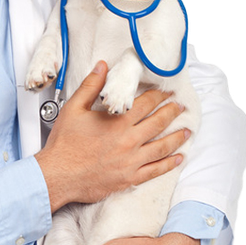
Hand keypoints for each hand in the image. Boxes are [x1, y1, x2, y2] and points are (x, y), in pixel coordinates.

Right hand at [35, 61, 189, 211]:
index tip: (166, 91)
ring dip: (177, 137)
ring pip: (162, 147)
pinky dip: (169, 164)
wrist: (58, 175)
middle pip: (158, 123)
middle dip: (172, 112)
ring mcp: (131, 161)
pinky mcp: (129, 178)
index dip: (158, 96)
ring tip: (187, 130)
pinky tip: (178, 159)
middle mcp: (129, 140)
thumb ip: (91, 86)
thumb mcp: (74, 108)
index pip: (146, 104)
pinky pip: (155, 170)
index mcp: (118, 122)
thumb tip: (102, 66)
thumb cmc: (64, 144)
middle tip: (181, 107)